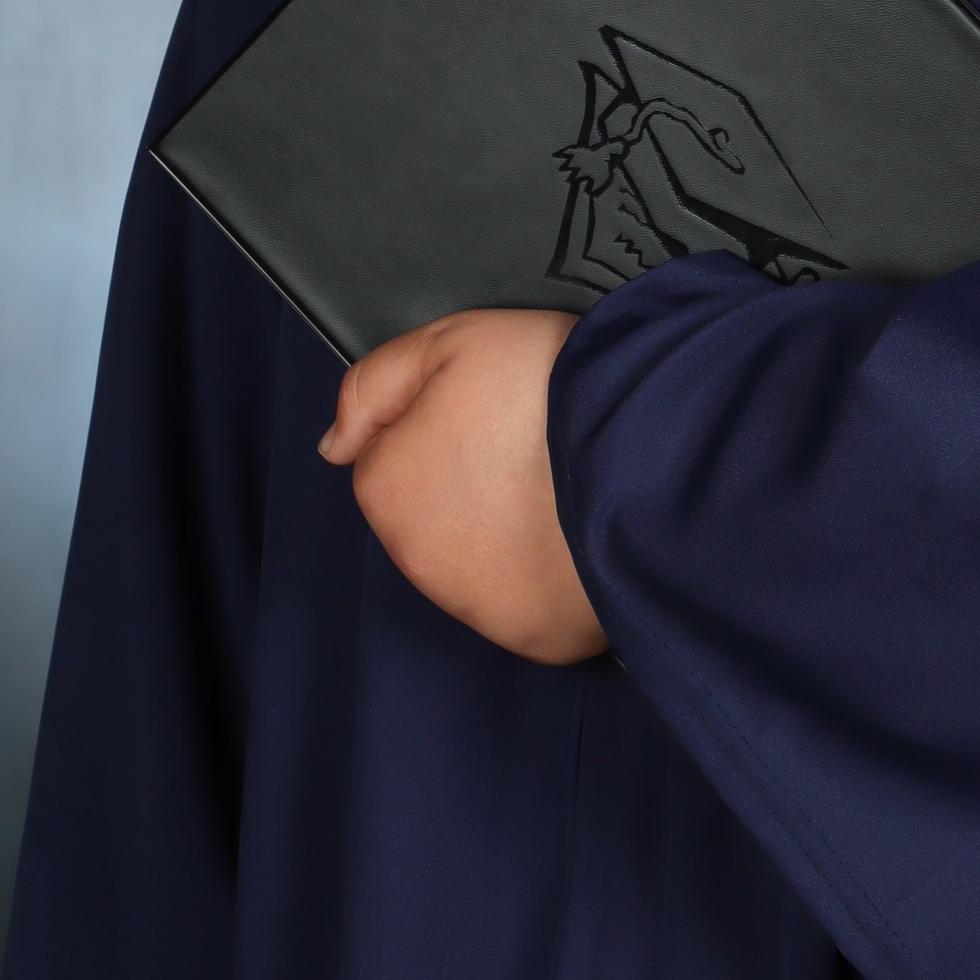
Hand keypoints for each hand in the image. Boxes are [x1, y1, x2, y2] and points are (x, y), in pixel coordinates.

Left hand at [318, 309, 608, 664]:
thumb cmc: (553, 393)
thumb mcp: (453, 342)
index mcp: (389, 484)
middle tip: (531, 441)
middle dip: (473, 479)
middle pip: (436, 509)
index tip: (490, 410)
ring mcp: (478, 606)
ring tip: (564, 479)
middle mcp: (420, 558)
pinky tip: (581, 527)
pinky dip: (553, 570)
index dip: (444, 421)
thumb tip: (335, 438)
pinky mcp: (536, 637)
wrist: (644, 454)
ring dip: (511, 526)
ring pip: (482, 558)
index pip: (393, 453)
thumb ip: (376, 382)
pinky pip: (537, 600)